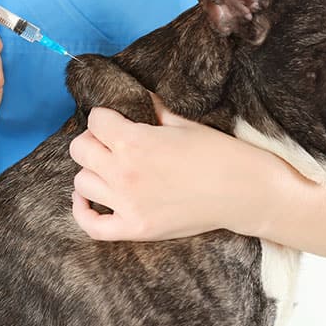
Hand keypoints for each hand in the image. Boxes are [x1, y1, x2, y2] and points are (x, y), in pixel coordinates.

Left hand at [69, 95, 277, 240]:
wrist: (244, 192)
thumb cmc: (217, 153)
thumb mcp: (182, 123)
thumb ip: (151, 110)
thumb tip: (135, 97)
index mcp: (134, 142)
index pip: (95, 121)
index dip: (105, 117)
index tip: (116, 120)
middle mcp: (124, 172)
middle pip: (80, 149)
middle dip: (93, 140)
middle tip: (111, 142)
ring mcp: (127, 204)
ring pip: (82, 182)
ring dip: (92, 171)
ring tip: (109, 168)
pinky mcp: (135, 229)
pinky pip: (92, 225)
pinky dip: (82, 211)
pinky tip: (86, 197)